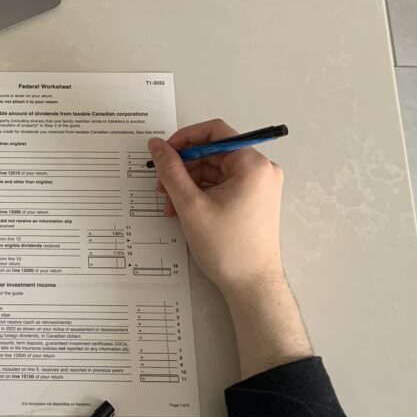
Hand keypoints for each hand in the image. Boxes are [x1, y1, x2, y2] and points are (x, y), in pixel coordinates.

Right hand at [149, 121, 310, 377]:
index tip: (163, 154)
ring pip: (214, 170)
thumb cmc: (227, 247)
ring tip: (170, 206)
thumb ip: (170, 170)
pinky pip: (222, 185)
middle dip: (183, 168)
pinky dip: (200, 194)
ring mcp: (258, 186)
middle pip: (213, 152)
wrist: (252, 284)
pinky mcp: (253, 200)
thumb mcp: (190, 204)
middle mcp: (261, 170)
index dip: (184, 139)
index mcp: (252, 164)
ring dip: (188, 184)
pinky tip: (183, 211)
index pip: (215, 132)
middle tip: (161, 186)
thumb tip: (156, 145)